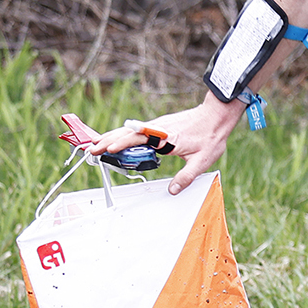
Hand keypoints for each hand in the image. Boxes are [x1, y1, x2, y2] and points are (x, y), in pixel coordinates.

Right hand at [92, 98, 242, 193]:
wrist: (216, 115)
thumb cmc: (211, 136)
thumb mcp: (202, 160)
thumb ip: (187, 177)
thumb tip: (173, 191)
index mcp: (167, 136)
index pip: (139, 138)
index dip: (122, 143)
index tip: (108, 149)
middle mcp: (158, 128)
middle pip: (128, 133)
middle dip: (108, 141)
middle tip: (90, 150)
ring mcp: (157, 126)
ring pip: (129, 131)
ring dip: (111, 137)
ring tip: (94, 145)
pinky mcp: (158, 126)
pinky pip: (136, 131)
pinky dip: (121, 136)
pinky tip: (114, 141)